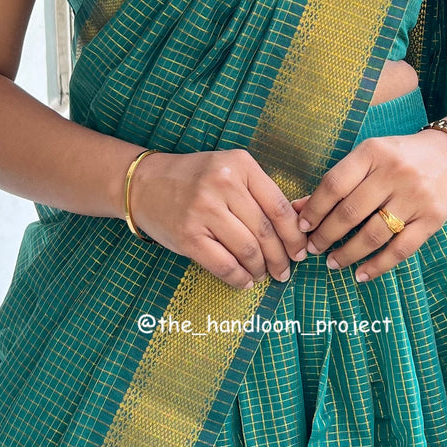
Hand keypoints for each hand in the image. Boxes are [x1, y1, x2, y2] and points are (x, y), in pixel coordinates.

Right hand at [127, 149, 308, 290]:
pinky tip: (245, 281)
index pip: (279, 206)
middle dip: (281, 257)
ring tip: (264, 275)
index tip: (301, 250)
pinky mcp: (188, 235)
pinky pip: (224, 265)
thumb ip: (259, 193)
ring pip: (247, 250)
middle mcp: (223, 184)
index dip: (294, 234)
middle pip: (265, 231)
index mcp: (240, 165)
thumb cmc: (195, 179)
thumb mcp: (229, 171)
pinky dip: (239, 278)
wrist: (145, 184)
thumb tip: (297, 228)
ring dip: (260, 269)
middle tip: (285, 270)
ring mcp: (204, 210)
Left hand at [292, 129, 446, 282]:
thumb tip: (297, 209)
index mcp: (373, 152)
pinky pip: (401, 249)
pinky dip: (378, 266)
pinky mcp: (432, 219)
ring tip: (332, 263)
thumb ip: (336, 182)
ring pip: (373, 234)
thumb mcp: (368, 158)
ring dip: (348, 254)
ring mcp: (415, 197)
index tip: (302, 227)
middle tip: (313, 249)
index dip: (314, 209)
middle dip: (326, 235)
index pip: (335, 184)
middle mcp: (395, 173)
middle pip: (351, 212)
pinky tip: (361, 274)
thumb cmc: (399, 157)